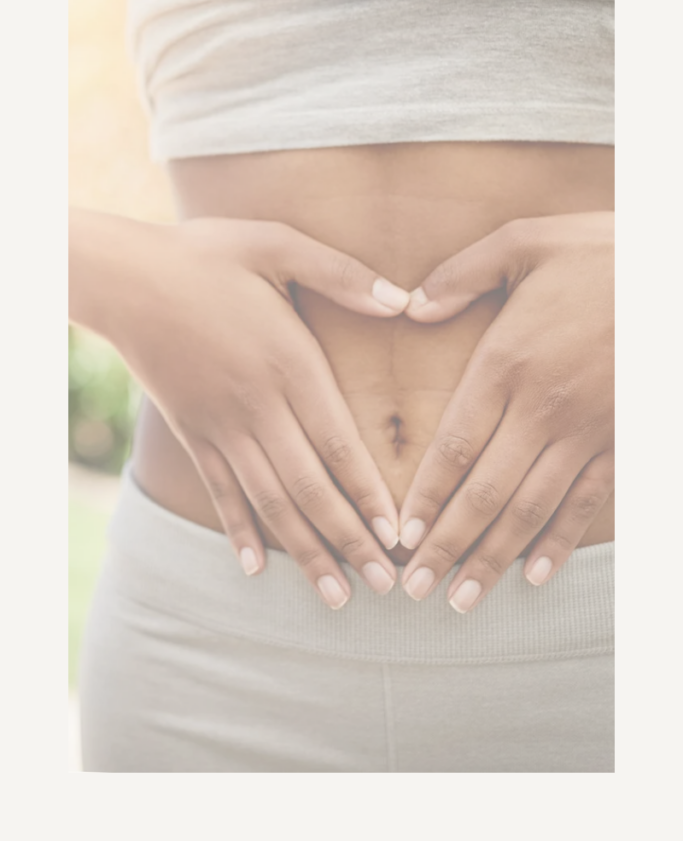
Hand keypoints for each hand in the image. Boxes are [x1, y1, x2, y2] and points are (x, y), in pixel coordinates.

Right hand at [106, 216, 410, 607]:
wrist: (125, 276)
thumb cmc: (206, 255)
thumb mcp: (277, 244)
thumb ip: (342, 274)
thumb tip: (402, 301)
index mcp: (288, 362)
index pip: (339, 443)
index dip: (370, 494)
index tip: (398, 536)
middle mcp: (257, 405)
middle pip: (311, 487)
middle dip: (350, 541)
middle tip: (386, 585)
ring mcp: (221, 424)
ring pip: (270, 501)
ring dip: (305, 552)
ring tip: (337, 596)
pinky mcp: (192, 431)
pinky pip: (220, 490)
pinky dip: (238, 530)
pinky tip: (253, 568)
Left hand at [398, 212, 613, 610]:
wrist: (679, 268)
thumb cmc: (602, 249)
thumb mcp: (523, 241)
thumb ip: (460, 275)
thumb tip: (409, 307)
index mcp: (508, 360)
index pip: (454, 445)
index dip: (424, 497)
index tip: (398, 535)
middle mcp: (544, 407)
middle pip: (484, 492)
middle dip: (446, 545)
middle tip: (413, 589)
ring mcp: (588, 429)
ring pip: (532, 509)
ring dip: (494, 558)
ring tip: (461, 600)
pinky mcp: (624, 439)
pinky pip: (589, 501)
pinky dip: (562, 541)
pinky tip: (537, 575)